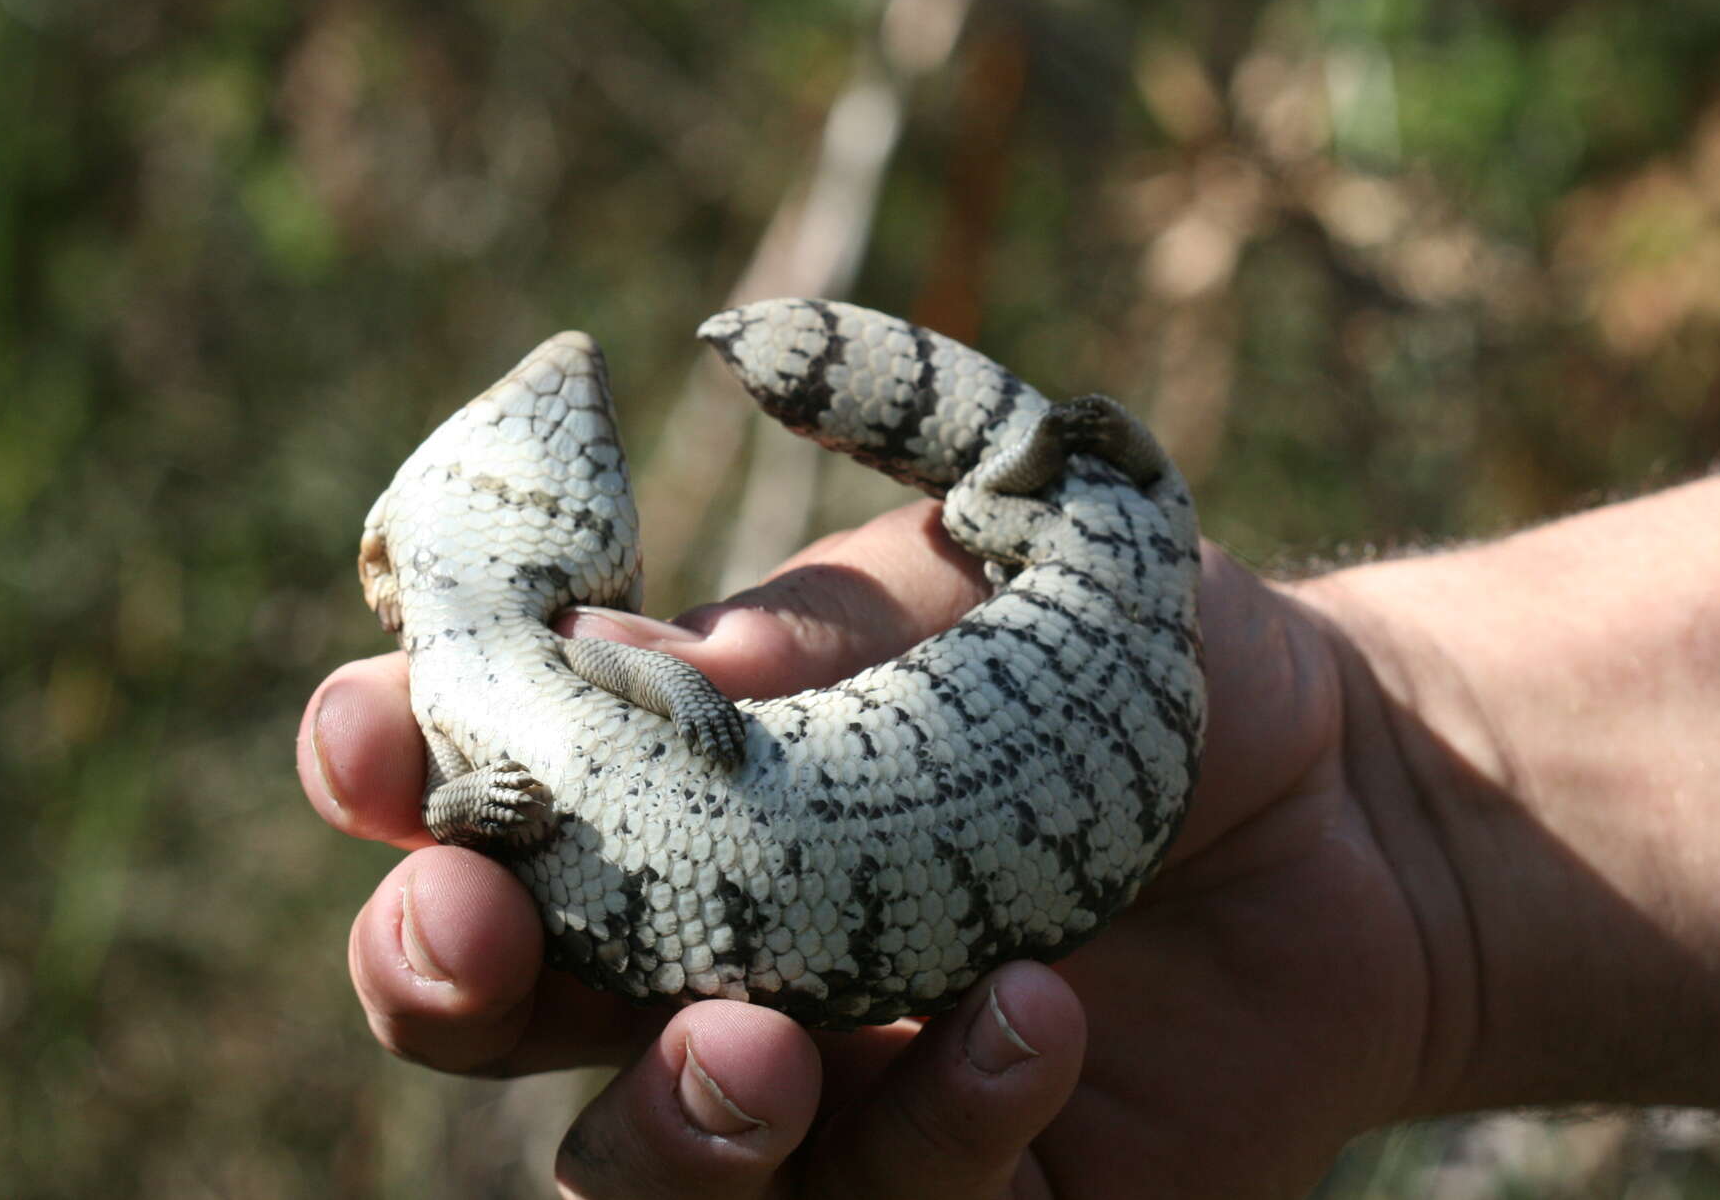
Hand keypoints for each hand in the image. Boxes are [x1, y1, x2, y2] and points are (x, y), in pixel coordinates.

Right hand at [299, 501, 1447, 1196]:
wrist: (1348, 796)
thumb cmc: (1140, 660)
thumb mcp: (995, 581)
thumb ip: (820, 630)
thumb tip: (637, 676)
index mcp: (682, 777)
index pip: (475, 784)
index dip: (392, 764)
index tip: (371, 729)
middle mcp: (708, 945)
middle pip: (495, 1012)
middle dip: (441, 976)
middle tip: (477, 925)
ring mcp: (822, 1090)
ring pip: (646, 1169)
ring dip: (675, 1119)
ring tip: (767, 1041)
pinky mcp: (958, 1195)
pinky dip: (936, 1130)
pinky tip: (1034, 1021)